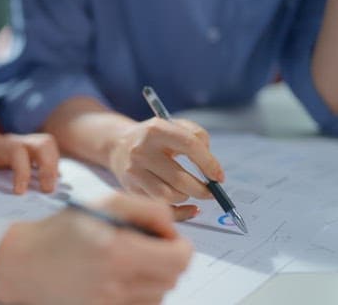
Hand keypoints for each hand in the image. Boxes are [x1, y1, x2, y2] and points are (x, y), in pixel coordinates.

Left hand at [0, 132, 58, 193]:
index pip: (17, 151)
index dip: (22, 171)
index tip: (19, 193)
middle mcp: (13, 144)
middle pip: (42, 143)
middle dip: (49, 166)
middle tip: (47, 191)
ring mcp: (25, 150)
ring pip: (49, 148)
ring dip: (55, 169)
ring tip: (50, 192)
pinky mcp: (31, 160)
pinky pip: (49, 161)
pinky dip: (53, 175)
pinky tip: (49, 194)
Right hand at [0, 194, 192, 303]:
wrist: (24, 264)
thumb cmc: (61, 230)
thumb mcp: (102, 204)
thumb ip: (146, 208)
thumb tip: (172, 226)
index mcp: (118, 250)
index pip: (180, 258)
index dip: (179, 245)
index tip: (166, 239)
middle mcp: (116, 283)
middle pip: (173, 279)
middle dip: (167, 260)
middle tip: (147, 248)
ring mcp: (110, 304)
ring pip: (159, 295)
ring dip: (153, 278)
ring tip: (128, 264)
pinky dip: (138, 294)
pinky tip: (119, 280)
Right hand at [108, 117, 223, 215]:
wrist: (118, 145)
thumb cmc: (154, 138)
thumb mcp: (174, 126)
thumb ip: (197, 136)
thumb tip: (212, 167)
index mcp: (156, 130)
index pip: (190, 146)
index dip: (209, 164)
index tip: (219, 177)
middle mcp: (141, 151)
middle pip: (180, 179)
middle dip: (202, 190)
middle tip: (211, 192)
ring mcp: (134, 171)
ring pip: (169, 196)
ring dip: (186, 197)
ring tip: (189, 191)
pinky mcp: (130, 188)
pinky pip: (161, 207)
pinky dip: (180, 212)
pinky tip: (189, 208)